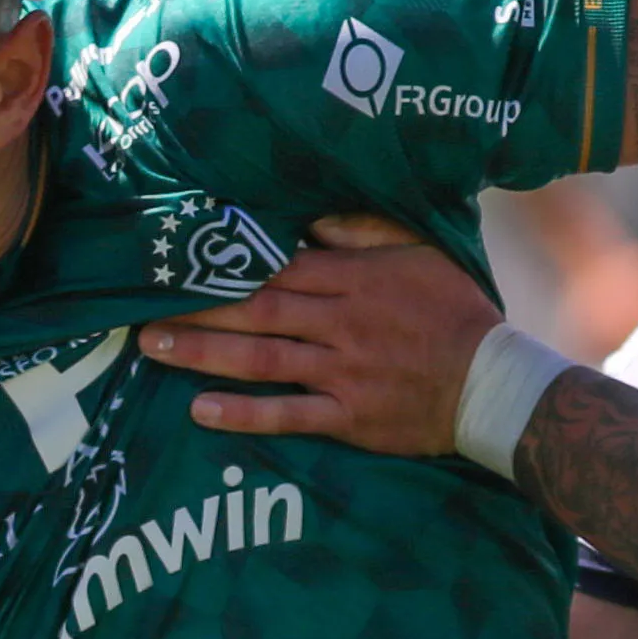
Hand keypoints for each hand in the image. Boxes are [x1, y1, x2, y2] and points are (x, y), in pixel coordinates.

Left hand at [139, 214, 500, 457]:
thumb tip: (311, 220)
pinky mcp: (348, 418)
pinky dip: (243, 415)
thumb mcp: (421, 252)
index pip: (280, 266)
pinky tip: (200, 410)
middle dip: (198, 306)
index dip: (228, 264)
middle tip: (141, 305)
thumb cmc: (458, 313)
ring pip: (262, 359)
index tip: (182, 259)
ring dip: (204, 353)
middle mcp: (341, 324)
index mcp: (355, 280)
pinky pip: (287, 416)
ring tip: (153, 347)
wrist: (496, 386)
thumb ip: (365, 231)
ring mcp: (342, 373)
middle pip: (258, 309)